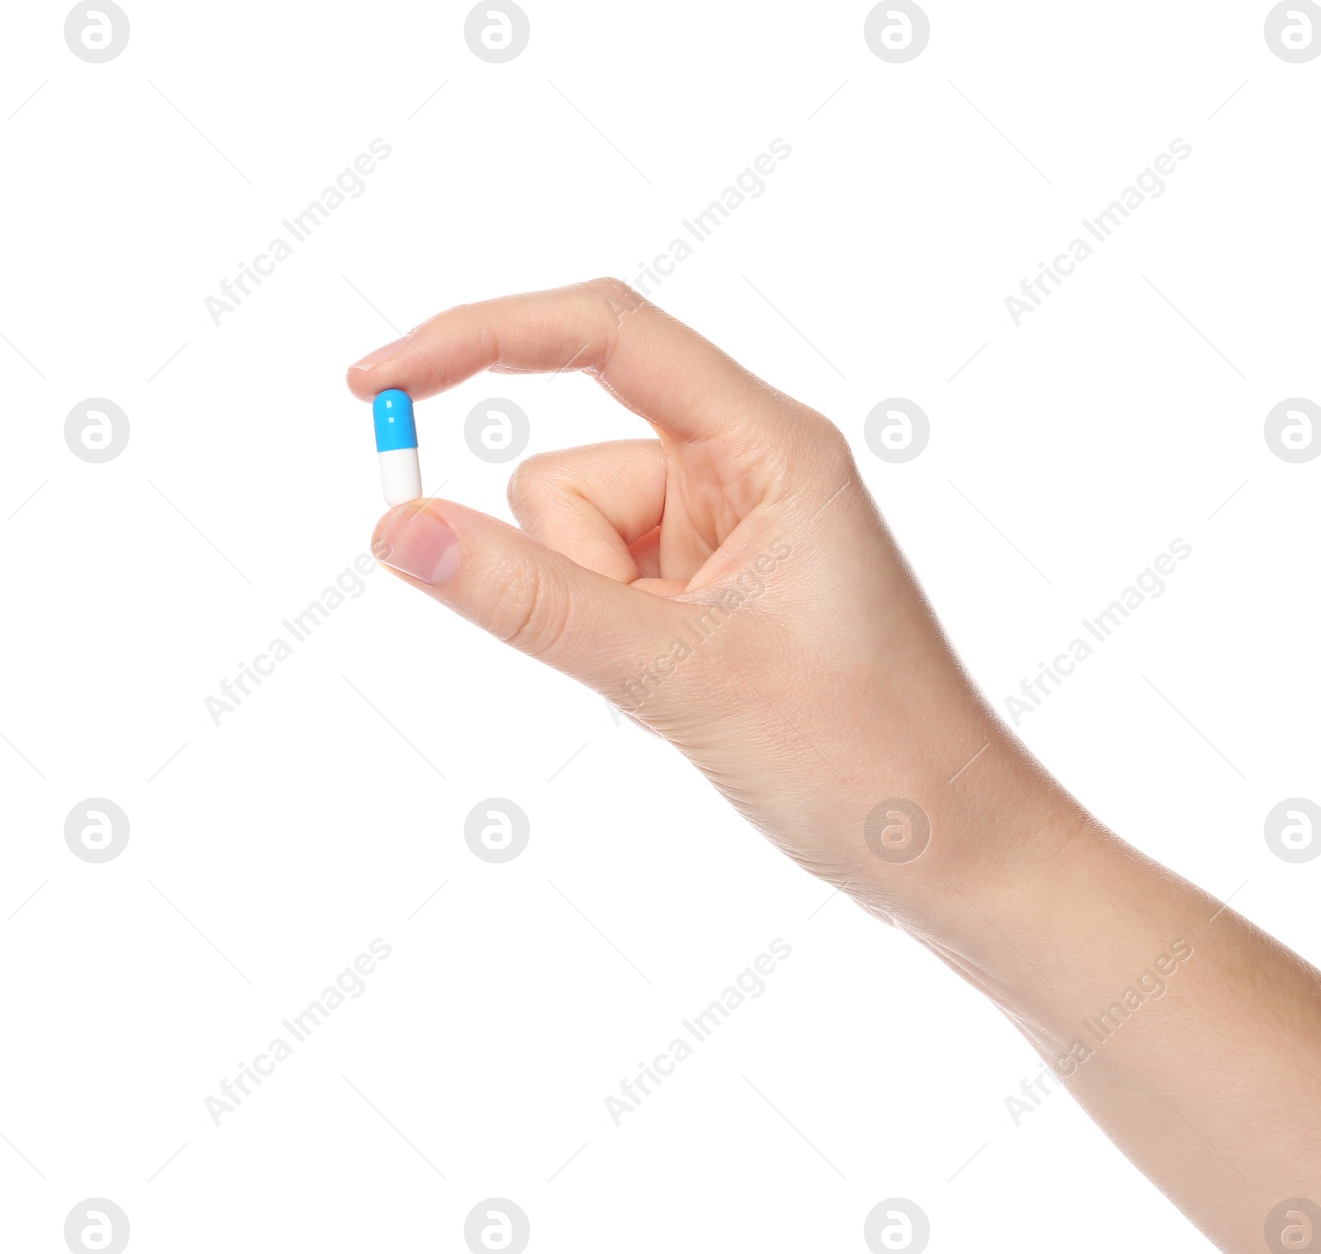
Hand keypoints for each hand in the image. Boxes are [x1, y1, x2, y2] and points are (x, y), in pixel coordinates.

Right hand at [347, 279, 1045, 920]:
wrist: (947, 852)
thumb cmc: (862, 754)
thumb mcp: (676, 671)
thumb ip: (528, 599)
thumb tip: (394, 527)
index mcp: (769, 444)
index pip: (604, 334)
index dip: (478, 337)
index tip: (373, 385)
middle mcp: (746, 469)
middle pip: (570, 469)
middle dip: (567, 567)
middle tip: (657, 653)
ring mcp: (724, 534)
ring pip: (572, 541)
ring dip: (594, 617)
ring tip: (687, 683)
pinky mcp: (708, 591)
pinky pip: (598, 588)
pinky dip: (609, 639)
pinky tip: (686, 692)